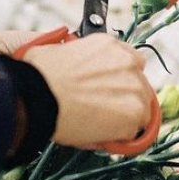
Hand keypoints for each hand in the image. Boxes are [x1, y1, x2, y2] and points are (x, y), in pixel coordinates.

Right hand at [22, 33, 153, 146]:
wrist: (37, 98)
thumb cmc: (39, 78)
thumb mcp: (58, 54)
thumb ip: (77, 59)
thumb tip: (74, 69)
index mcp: (109, 45)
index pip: (128, 61)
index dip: (119, 77)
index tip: (110, 89)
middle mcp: (127, 61)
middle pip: (139, 82)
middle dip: (125, 96)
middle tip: (105, 109)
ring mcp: (134, 86)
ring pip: (140, 106)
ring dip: (125, 115)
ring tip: (99, 124)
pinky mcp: (135, 111)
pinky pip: (135, 128)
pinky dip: (121, 134)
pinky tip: (101, 134)